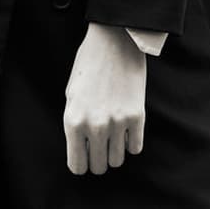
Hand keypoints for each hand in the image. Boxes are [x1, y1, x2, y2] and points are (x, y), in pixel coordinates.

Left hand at [64, 22, 146, 173]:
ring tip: (113, 138)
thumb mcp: (71, 95)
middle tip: (100, 149)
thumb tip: (83, 148)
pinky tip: (127, 130)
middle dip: (98, 161)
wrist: (114, 41)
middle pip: (98, 167)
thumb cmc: (88, 66)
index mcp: (73, 122)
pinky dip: (131, 143)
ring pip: (118, 160)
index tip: (85, 158)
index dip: (81, 164)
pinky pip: (136, 148)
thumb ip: (75, 123)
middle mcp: (94, 126)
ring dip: (115, 153)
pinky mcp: (137, 116)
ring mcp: (117, 123)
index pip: (77, 165)